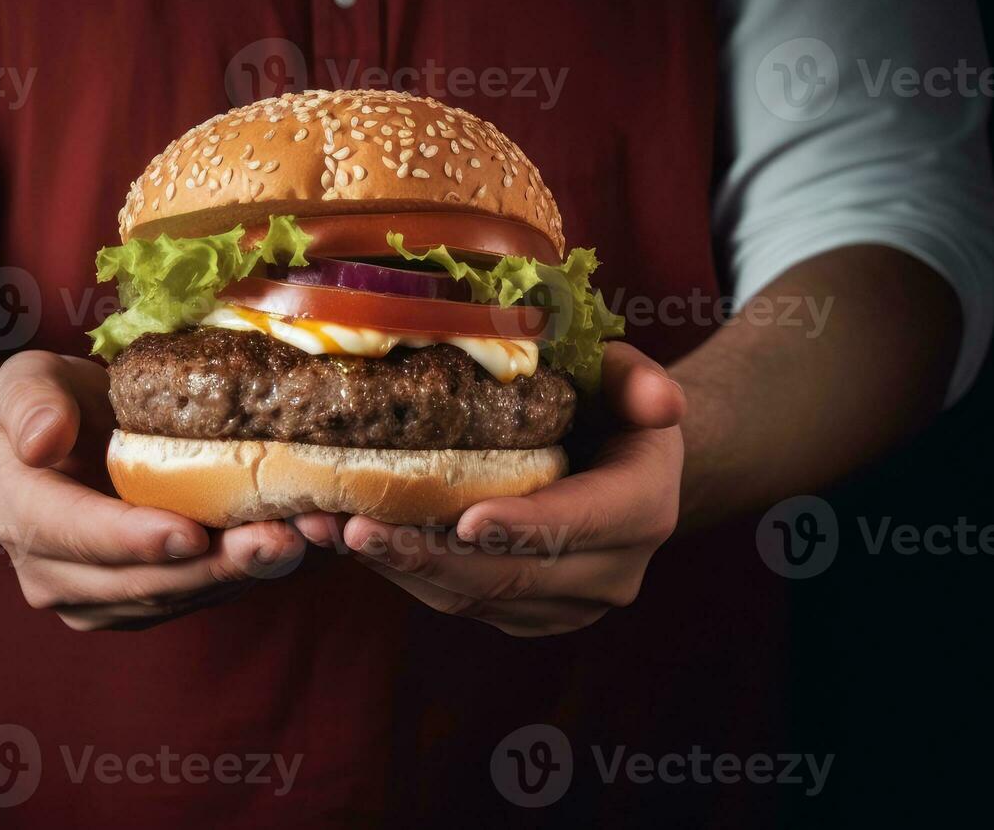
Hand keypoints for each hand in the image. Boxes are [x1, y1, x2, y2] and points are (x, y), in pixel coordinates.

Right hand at [0, 351, 306, 630]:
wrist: (58, 444)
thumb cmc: (48, 404)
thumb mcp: (26, 380)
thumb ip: (31, 404)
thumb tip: (42, 441)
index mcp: (23, 515)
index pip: (78, 534)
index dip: (135, 539)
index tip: (191, 534)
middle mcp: (55, 575)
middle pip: (139, 581)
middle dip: (212, 566)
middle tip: (277, 540)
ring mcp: (98, 598)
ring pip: (175, 598)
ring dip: (240, 575)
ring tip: (298, 542)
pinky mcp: (141, 603)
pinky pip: (195, 597)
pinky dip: (244, 576)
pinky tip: (291, 547)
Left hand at [306, 342, 684, 637]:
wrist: (622, 468)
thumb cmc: (612, 407)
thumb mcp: (626, 379)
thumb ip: (636, 380)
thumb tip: (664, 401)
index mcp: (643, 509)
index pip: (579, 523)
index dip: (524, 524)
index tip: (464, 518)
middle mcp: (612, 572)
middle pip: (512, 573)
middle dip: (428, 554)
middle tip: (358, 526)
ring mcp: (568, 604)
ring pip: (475, 598)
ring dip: (400, 568)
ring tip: (330, 530)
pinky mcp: (527, 615)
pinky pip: (460, 604)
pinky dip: (405, 575)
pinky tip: (352, 542)